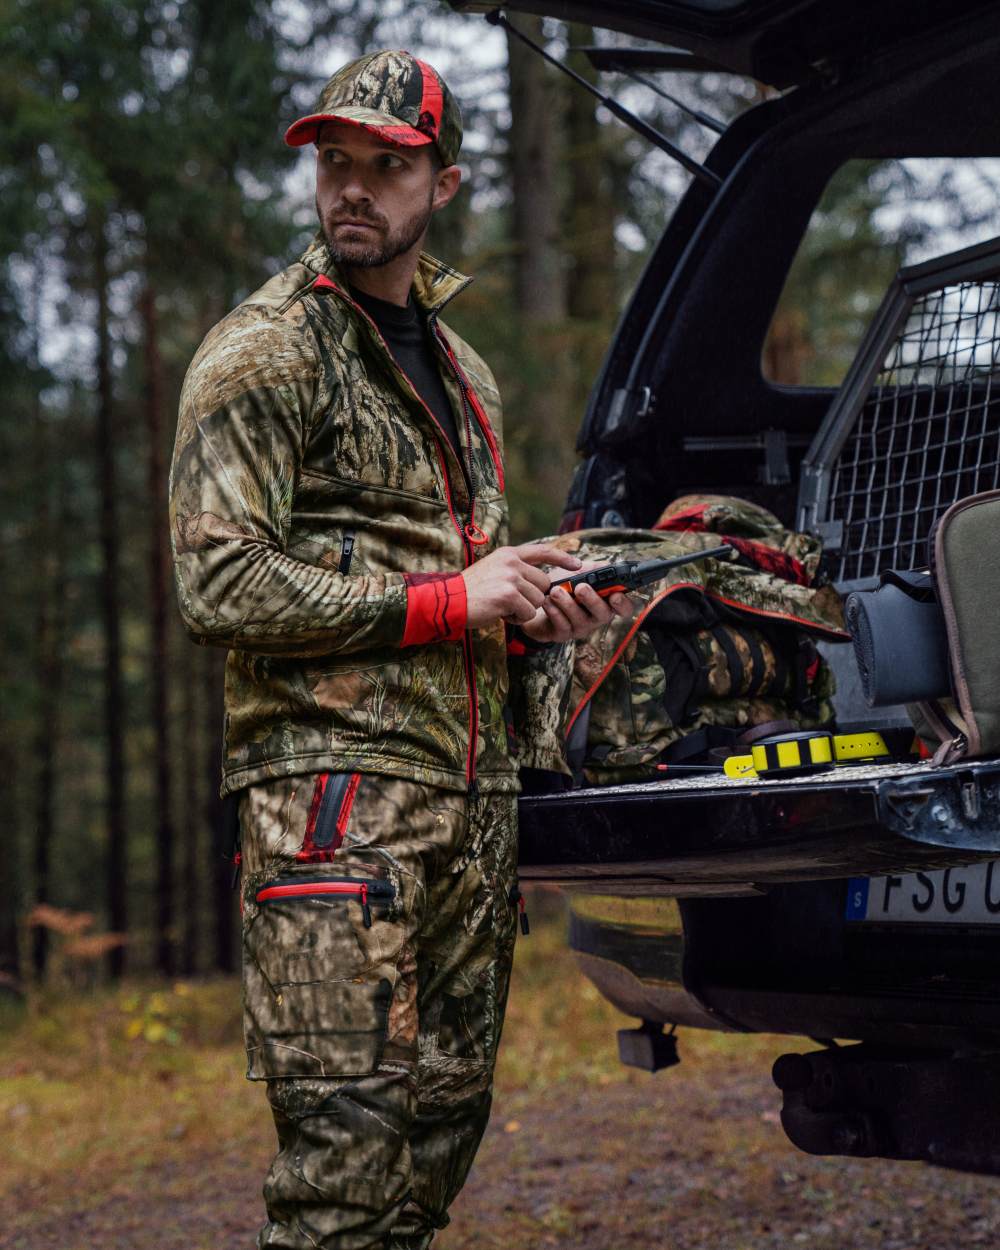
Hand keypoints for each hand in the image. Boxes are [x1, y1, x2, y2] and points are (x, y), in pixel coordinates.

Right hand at [462, 542, 582, 628]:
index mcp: (508, 554)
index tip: (578, 564)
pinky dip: (517, 619)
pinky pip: (528, 613)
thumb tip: (543, 582)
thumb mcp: (493, 570)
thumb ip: (516, 570)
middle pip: (544, 584)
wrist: (449, 602)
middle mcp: (511, 562)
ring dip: (523, 610)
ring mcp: (510, 577)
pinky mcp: (508, 595)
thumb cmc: (471, 592)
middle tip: (510, 602)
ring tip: (502, 607)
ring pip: (538, 601)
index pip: (542, 551)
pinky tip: (500, 614)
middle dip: (533, 597)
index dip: (562, 557)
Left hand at [519, 565, 635, 642]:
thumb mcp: (577, 573)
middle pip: (604, 614)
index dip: (623, 604)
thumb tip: (607, 566)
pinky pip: (562, 626)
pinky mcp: (563, 634)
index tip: (615, 595)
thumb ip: (593, 568)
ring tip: (556, 591)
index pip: (624, 608)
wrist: (533, 600)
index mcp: (604, 601)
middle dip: (593, 600)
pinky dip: (554, 612)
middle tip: (580, 587)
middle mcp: (595, 617)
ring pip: (581, 620)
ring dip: (568, 603)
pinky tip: (547, 601)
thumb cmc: (560, 586)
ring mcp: (580, 628)